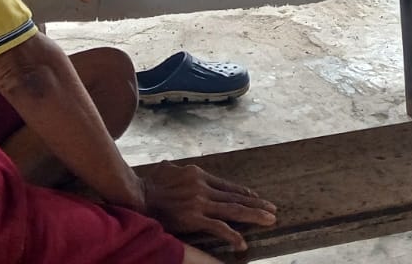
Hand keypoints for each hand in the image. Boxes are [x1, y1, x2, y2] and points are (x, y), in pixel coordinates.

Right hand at [136, 162, 276, 250]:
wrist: (138, 195)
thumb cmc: (150, 183)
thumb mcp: (168, 169)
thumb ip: (178, 170)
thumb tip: (175, 167)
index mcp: (198, 174)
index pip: (227, 185)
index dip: (243, 192)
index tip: (255, 196)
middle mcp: (203, 187)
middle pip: (235, 197)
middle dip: (256, 204)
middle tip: (273, 209)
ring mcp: (200, 203)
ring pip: (233, 210)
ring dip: (254, 215)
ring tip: (270, 219)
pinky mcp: (194, 218)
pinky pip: (218, 228)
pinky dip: (232, 236)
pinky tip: (242, 244)